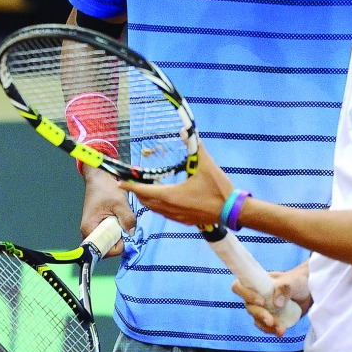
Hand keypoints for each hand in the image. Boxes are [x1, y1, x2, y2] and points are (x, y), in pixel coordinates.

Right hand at [80, 166, 134, 255]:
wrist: (100, 178)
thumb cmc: (106, 188)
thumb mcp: (120, 203)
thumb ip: (127, 219)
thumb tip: (132, 233)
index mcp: (89, 228)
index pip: (101, 250)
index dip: (115, 247)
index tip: (124, 236)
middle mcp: (88, 231)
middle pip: (104, 248)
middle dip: (117, 241)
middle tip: (125, 228)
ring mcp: (93, 229)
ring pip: (107, 241)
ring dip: (117, 235)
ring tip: (122, 222)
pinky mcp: (97, 225)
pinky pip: (107, 234)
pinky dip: (116, 230)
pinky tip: (120, 220)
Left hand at [118, 144, 234, 227]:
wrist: (232, 211)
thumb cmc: (218, 189)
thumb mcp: (206, 165)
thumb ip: (194, 147)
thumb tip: (185, 131)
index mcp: (171, 195)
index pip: (144, 191)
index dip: (130, 187)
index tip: (119, 183)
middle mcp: (171, 208)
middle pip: (146, 201)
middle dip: (137, 192)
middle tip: (131, 183)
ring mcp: (177, 216)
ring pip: (155, 209)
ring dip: (147, 200)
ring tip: (145, 190)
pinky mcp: (185, 220)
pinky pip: (165, 214)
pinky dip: (158, 206)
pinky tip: (163, 199)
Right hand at [232, 262, 310, 336]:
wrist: (308, 292)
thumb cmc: (297, 281)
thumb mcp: (292, 281)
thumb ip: (283, 289)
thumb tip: (276, 304)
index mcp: (256, 282)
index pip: (239, 286)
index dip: (246, 294)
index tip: (261, 301)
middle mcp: (255, 295)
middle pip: (249, 307)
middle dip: (260, 315)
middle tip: (271, 320)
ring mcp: (263, 308)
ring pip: (257, 319)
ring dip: (267, 326)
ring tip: (281, 329)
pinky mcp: (270, 317)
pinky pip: (265, 327)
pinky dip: (272, 331)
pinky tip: (281, 332)